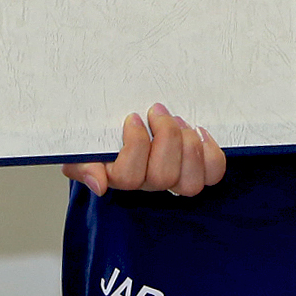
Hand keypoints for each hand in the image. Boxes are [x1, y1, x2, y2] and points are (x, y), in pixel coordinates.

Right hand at [62, 103, 226, 197]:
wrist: (123, 124)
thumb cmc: (103, 137)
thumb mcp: (82, 149)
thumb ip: (82, 166)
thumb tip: (99, 185)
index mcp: (118, 177)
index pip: (128, 177)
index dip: (135, 144)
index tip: (133, 117)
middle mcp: (147, 183)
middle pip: (163, 177)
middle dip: (165, 137)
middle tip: (158, 111)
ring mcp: (174, 179)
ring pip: (189, 182)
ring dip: (188, 146)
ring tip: (179, 120)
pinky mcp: (197, 170)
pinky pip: (213, 173)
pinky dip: (211, 153)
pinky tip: (199, 131)